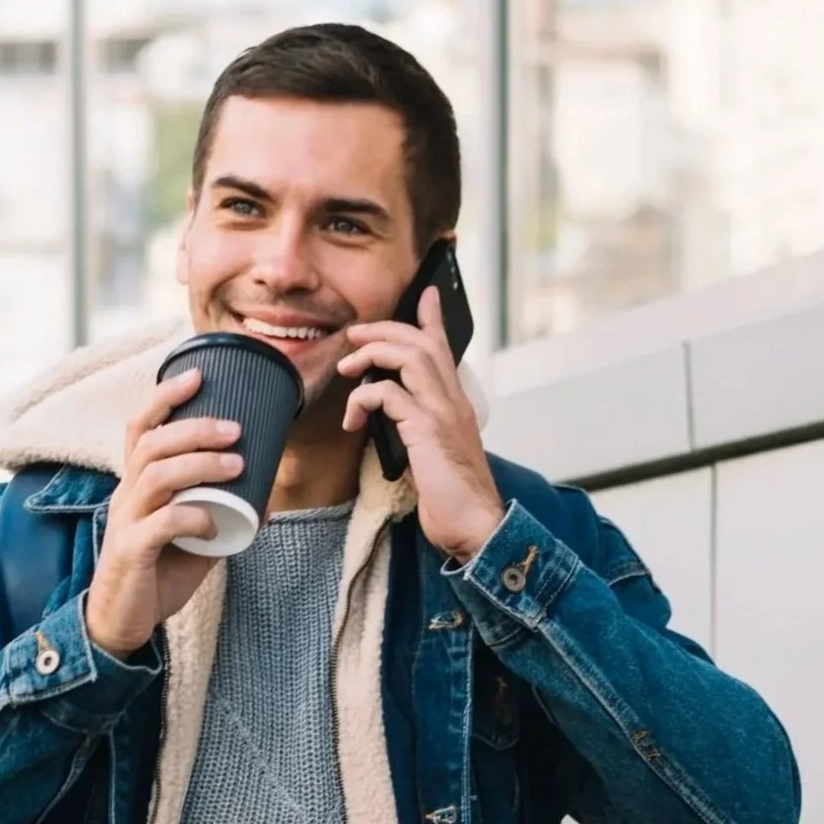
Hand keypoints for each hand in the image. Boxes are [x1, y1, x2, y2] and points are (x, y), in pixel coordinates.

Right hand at [85, 369, 243, 658]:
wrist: (122, 623)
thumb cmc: (157, 575)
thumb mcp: (195, 541)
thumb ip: (222, 517)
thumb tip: (267, 500)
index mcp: (137, 486)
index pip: (141, 428)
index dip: (165, 397)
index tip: (197, 374)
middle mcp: (126, 496)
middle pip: (151, 445)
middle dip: (194, 429)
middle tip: (235, 429)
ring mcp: (125, 523)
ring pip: (155, 477)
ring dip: (199, 465)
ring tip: (237, 464)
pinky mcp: (131, 552)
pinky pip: (160, 524)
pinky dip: (191, 518)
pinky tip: (214, 524)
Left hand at [337, 286, 505, 560]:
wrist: (476, 527)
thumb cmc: (454, 500)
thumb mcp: (437, 457)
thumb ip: (422, 433)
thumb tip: (396, 423)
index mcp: (456, 406)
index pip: (444, 350)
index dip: (432, 319)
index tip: (423, 296)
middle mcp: (453, 401)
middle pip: (421, 343)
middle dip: (384, 331)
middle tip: (355, 334)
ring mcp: (442, 413)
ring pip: (408, 357)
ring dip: (371, 355)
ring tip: (347, 368)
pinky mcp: (427, 431)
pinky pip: (388, 395)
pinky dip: (364, 399)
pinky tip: (352, 420)